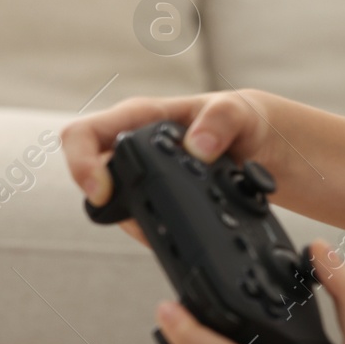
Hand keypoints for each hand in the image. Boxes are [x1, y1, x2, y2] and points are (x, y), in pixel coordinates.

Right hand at [61, 90, 288, 246]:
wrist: (263, 142)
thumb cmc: (244, 118)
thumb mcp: (239, 111)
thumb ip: (220, 120)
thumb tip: (198, 148)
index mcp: (141, 117)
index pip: (84, 135)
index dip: (81, 164)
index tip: (102, 192)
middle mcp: (134, 145)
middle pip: (93, 178)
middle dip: (111, 205)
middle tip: (145, 222)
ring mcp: (145, 172)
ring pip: (117, 204)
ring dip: (138, 223)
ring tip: (172, 229)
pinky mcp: (160, 195)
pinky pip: (143, 216)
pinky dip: (156, 229)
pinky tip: (178, 232)